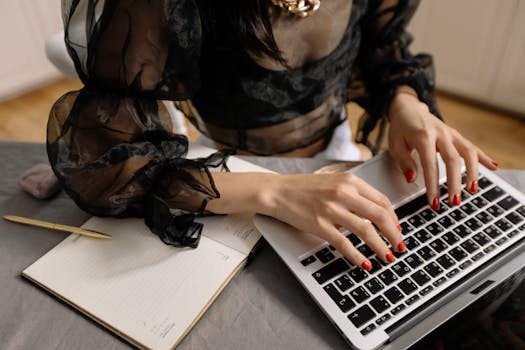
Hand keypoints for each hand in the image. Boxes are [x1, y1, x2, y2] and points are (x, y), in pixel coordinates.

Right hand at [261, 173, 404, 269]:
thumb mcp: (333, 182)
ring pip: (366, 231)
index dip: (394, 218)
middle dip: (394, 234)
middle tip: (400, 245)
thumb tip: (374, 215)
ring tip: (387, 256)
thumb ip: (354, 194)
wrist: (278, 191)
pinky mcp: (319, 225)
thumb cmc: (304, 188)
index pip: (382, 200)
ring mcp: (331, 209)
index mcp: (349, 181)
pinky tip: (364, 263)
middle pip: (379, 216)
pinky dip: (358, 256)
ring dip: (381, 247)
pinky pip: (344, 244)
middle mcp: (343, 193)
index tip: (398, 229)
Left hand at [387, 89, 498, 208]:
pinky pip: (473, 146)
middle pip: (453, 160)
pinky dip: (484, 157)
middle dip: (455, 183)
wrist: (409, 109)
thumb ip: (404, 162)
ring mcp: (451, 134)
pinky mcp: (457, 135)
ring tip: (472, 190)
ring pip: (468, 152)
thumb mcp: (395, 144)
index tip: (434, 202)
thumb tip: (412, 179)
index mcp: (423, 136)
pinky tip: (494, 167)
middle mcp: (440, 134)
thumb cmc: (401, 129)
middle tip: (455, 202)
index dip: (433, 186)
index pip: (430, 165)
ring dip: (473, 172)